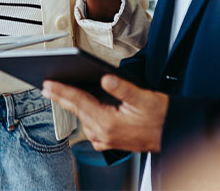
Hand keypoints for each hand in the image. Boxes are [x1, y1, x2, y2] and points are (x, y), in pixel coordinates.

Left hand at [42, 75, 167, 152]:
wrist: (174, 134)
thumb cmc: (162, 117)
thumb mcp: (145, 98)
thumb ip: (123, 88)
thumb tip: (106, 79)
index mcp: (109, 123)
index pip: (79, 102)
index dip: (62, 91)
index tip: (48, 83)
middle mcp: (104, 134)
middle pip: (76, 110)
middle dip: (60, 97)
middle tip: (46, 86)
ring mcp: (105, 140)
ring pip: (82, 118)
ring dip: (71, 105)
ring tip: (59, 92)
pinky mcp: (109, 141)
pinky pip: (89, 126)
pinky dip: (82, 114)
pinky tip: (80, 106)